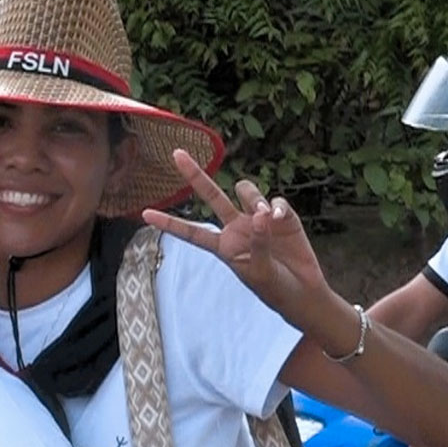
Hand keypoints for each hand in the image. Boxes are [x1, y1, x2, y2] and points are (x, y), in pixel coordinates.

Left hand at [142, 150, 332, 328]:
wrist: (302, 291)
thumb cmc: (275, 288)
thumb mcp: (260, 272)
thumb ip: (256, 243)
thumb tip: (259, 214)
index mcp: (223, 246)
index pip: (191, 232)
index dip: (169, 223)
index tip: (145, 214)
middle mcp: (236, 227)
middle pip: (212, 196)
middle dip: (195, 175)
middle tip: (176, 154)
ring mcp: (258, 219)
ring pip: (246, 190)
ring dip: (253, 197)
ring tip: (264, 216)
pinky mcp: (281, 216)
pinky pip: (274, 201)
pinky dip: (276, 207)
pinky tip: (278, 220)